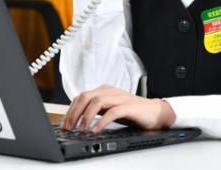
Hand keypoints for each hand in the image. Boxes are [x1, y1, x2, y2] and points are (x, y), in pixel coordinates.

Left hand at [61, 85, 175, 132]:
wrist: (155, 112)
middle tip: (69, 128)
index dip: (71, 110)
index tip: (65, 124)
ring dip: (86, 116)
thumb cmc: (132, 112)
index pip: (81, 97)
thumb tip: (77, 120)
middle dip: (75, 113)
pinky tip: (96, 130)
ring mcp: (119, 97)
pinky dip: (102, 121)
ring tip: (81, 129)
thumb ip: (96, 110)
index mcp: (103, 90)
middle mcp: (109, 91)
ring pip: (96, 102)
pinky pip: (112, 112)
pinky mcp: (129, 106)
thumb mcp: (109, 109)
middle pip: (85, 96)